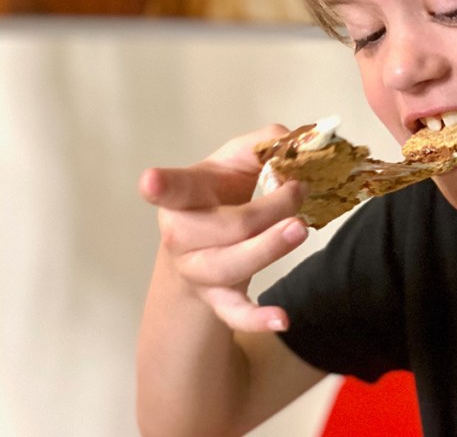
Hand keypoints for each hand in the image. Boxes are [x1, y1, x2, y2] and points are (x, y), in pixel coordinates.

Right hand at [138, 125, 310, 332]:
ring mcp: (198, 270)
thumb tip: (296, 144)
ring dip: (269, 247)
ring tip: (299, 228)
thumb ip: (267, 144)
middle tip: (299, 190)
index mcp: (185, 195)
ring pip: (230, 265)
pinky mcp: (218, 298)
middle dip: (268, 209)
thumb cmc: (223, 194)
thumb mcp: (240, 160)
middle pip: (224, 227)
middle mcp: (182, 235)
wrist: (208, 243)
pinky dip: (258, 317)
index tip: (150, 181)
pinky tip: (282, 318)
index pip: (173, 188)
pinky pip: (235, 313)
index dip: (161, 186)